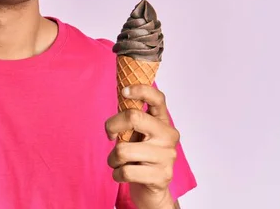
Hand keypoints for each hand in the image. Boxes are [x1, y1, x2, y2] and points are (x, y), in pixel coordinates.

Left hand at [105, 85, 179, 208]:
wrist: (151, 189)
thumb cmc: (139, 156)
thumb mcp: (136, 133)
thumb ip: (131, 117)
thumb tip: (122, 93)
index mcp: (163, 121)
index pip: (157, 98)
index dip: (140, 90)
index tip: (124, 91)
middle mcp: (169, 136)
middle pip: (133, 117)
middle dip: (111, 126)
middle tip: (110, 136)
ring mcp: (167, 156)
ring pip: (123, 150)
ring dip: (112, 158)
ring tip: (118, 162)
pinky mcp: (161, 176)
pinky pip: (125, 172)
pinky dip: (116, 174)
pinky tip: (122, 174)